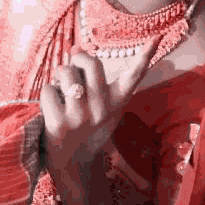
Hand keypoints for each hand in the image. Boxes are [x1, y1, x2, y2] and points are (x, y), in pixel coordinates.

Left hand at [40, 35, 160, 174]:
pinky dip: (48, 94)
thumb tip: (75, 48)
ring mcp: (80, 117)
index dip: (144, 57)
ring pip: (66, 73)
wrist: (74, 166)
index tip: (156, 38)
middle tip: (73, 62)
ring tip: (61, 89)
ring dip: (59, 75)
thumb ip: (94, 82)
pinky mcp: (58, 124)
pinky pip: (49, 90)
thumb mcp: (105, 109)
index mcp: (116, 103)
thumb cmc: (88, 129)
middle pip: (92, 63)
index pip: (133, 77)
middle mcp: (101, 109)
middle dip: (78, 56)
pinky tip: (53, 106)